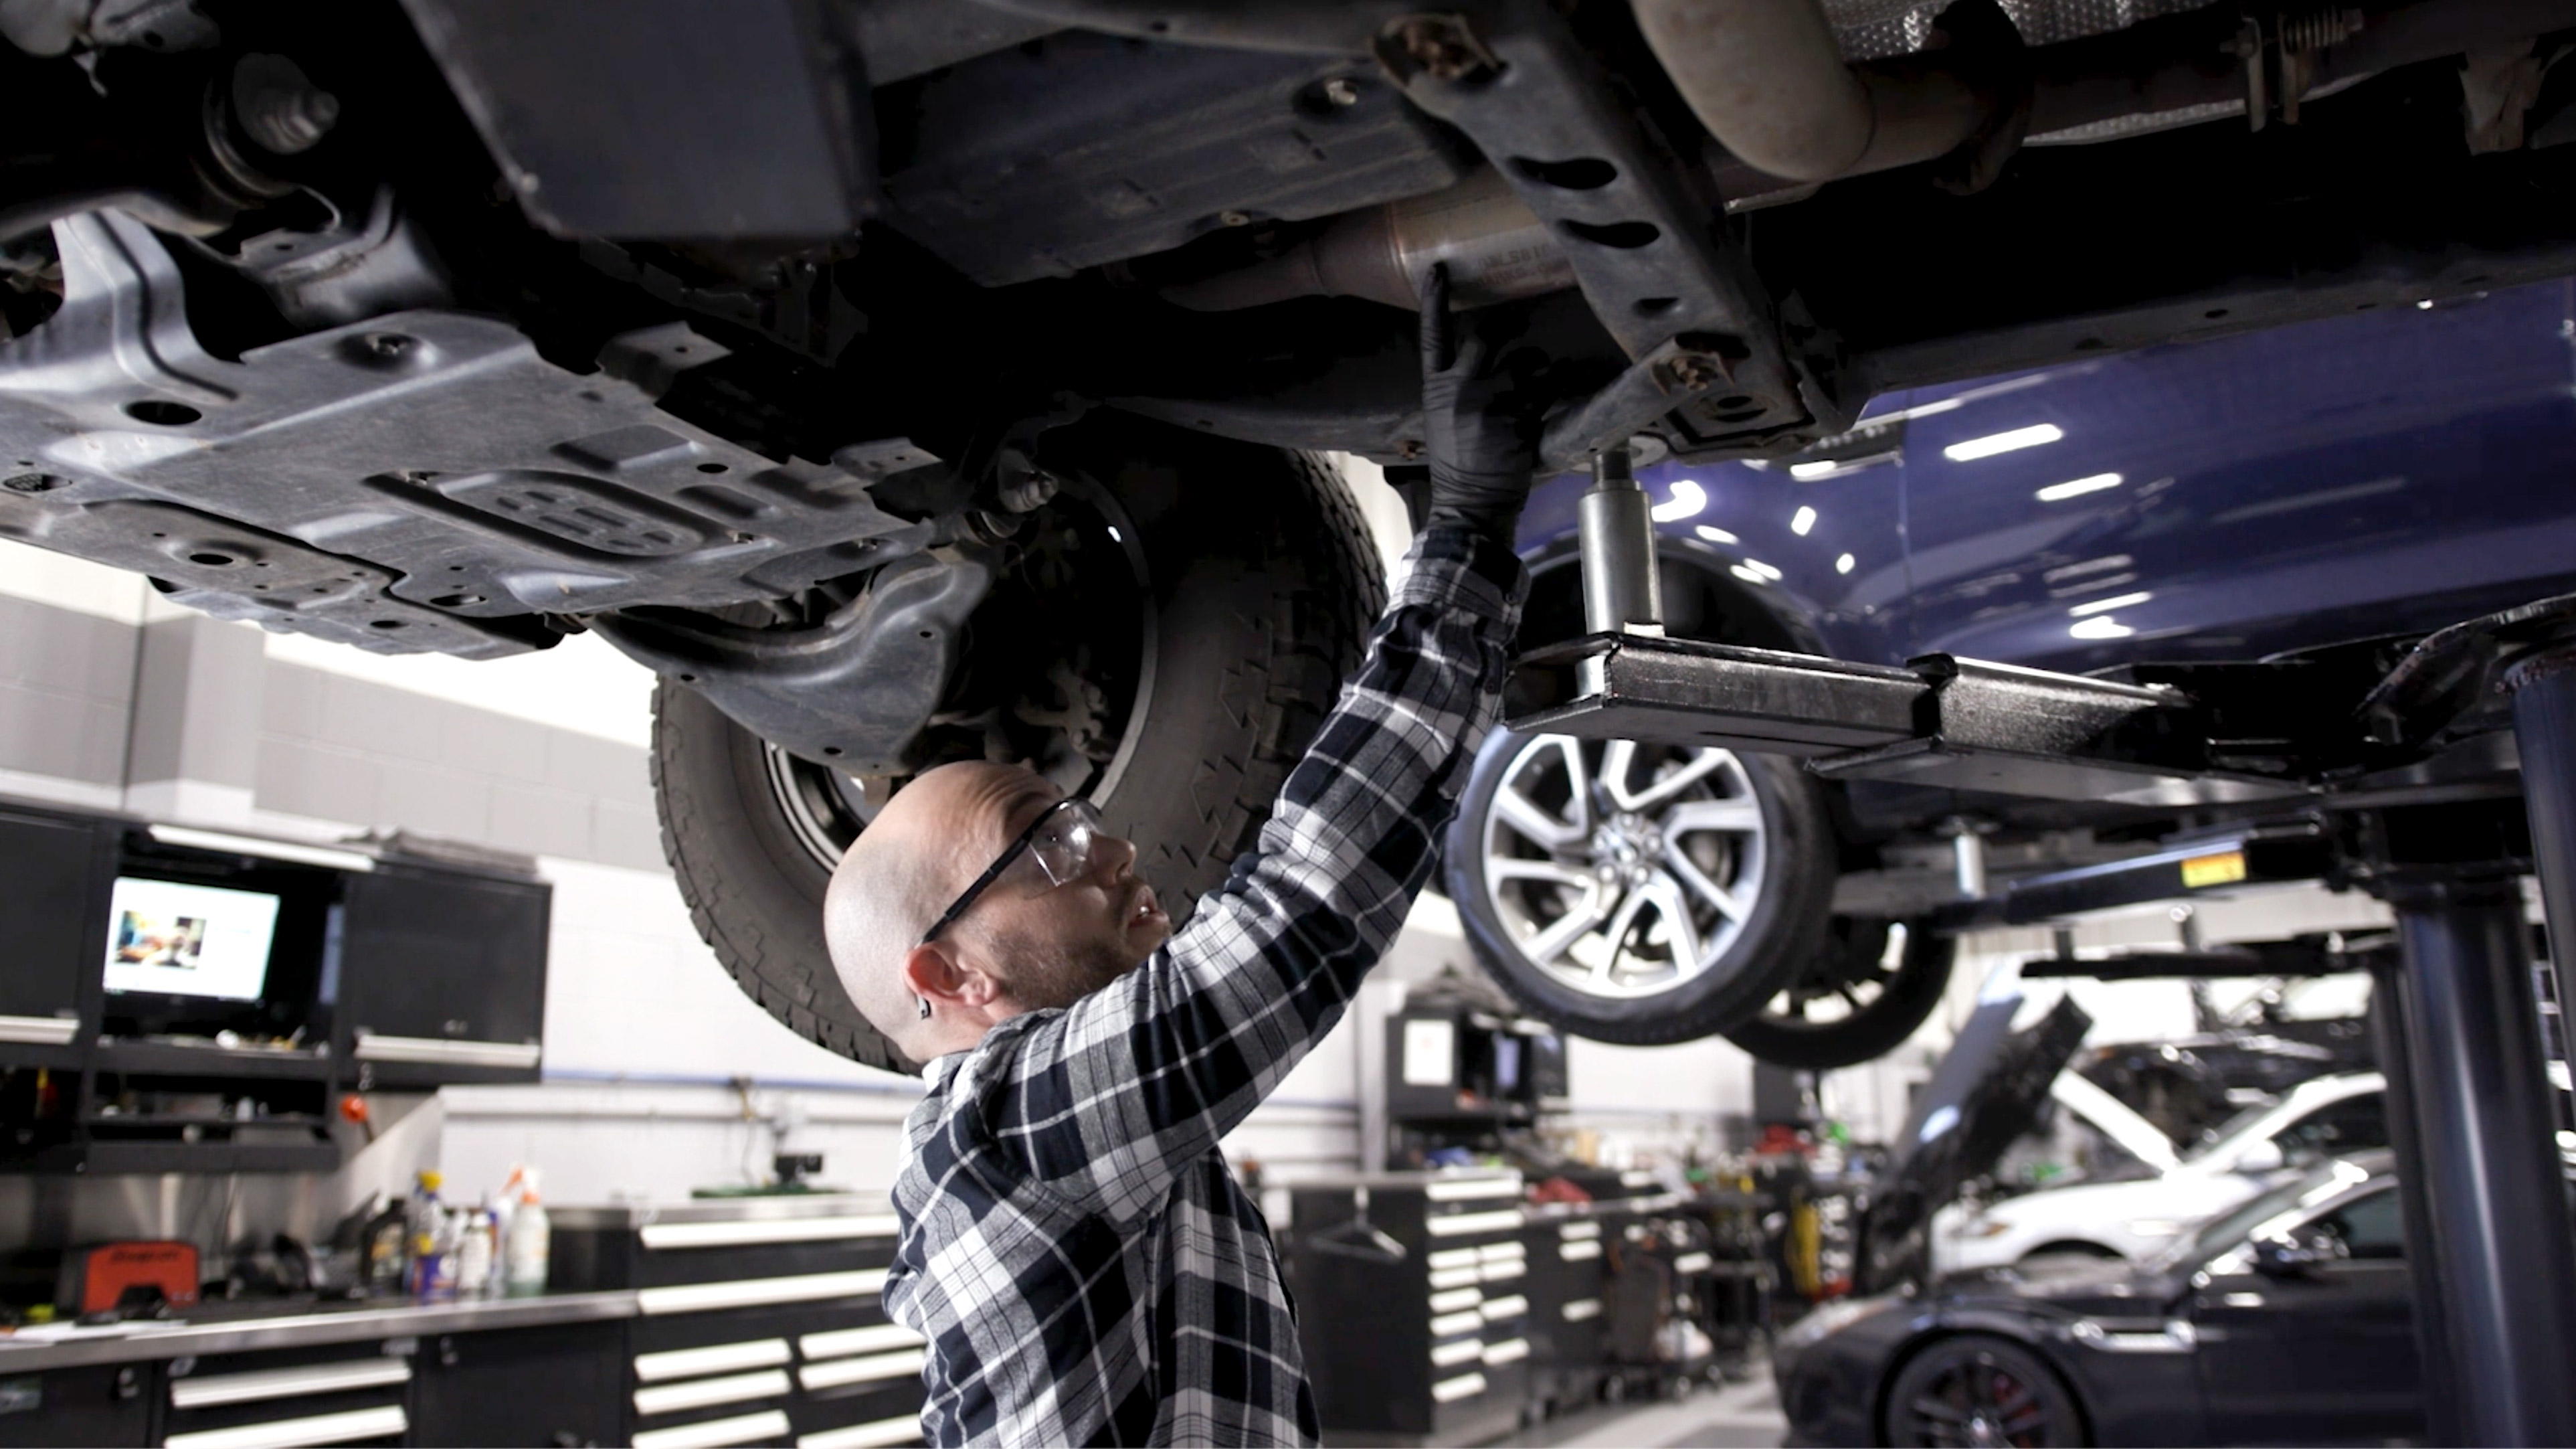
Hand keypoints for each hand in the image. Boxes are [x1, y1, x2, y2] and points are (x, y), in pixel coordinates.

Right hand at [1418, 264, 1544, 539]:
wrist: (1470, 505)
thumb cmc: (1459, 462)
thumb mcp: (1442, 420)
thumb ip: (1457, 386)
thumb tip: (1486, 356)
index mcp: (1435, 389)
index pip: (1432, 335)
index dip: (1434, 299)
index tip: (1438, 269)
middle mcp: (1460, 391)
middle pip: (1487, 337)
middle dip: (1511, 325)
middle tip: (1524, 321)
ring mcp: (1490, 406)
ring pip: (1526, 362)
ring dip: (1539, 363)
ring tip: (1543, 373)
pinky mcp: (1520, 421)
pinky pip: (1547, 390)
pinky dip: (1557, 386)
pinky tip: (1559, 387)